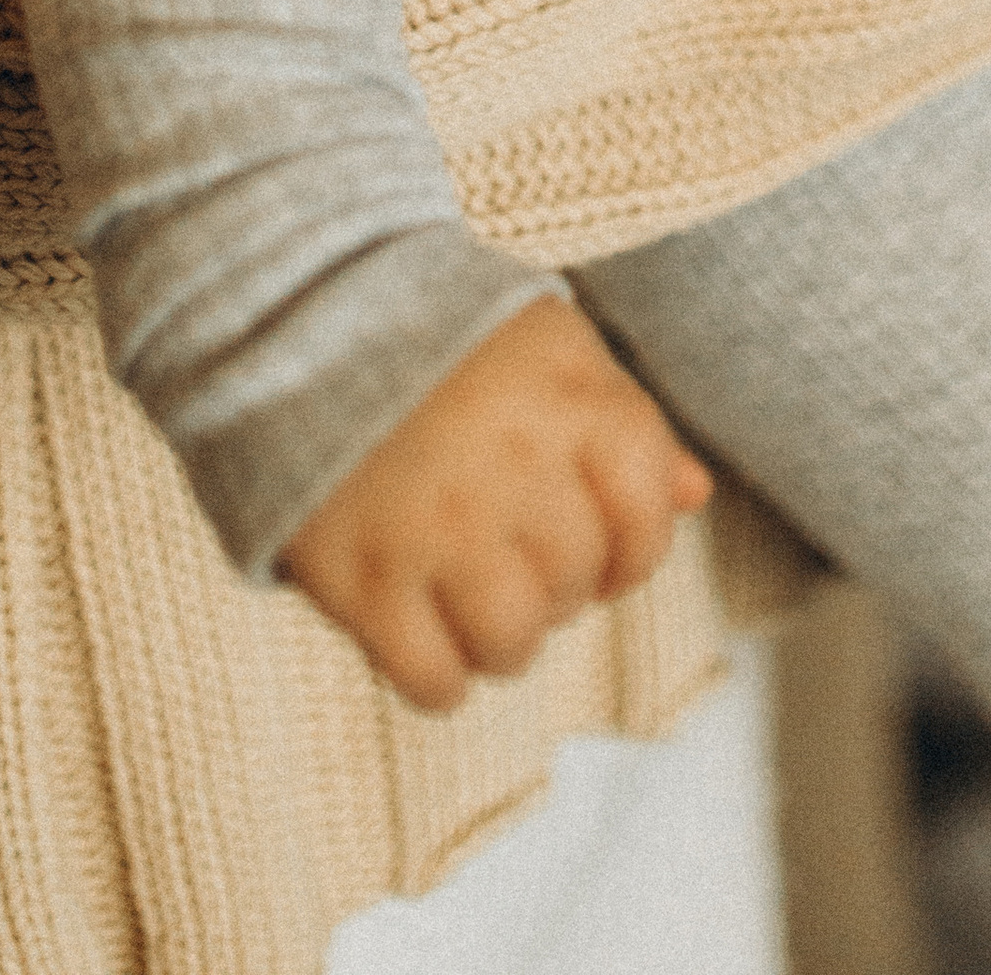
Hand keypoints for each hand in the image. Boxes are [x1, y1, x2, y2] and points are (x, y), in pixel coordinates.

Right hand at [280, 298, 710, 713]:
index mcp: (572, 398)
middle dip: (555, 583)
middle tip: (509, 550)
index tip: (600, 548)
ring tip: (468, 592)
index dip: (633, 551)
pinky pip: (433, 682)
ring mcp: (436, 527)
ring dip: (500, 636)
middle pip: (576, 586)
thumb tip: (694, 495)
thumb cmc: (441, 334)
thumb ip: (625, 420)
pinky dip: (438, 674)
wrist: (296, 307)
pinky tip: (420, 629)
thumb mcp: (549, 346)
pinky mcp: (360, 579)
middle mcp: (515, 466)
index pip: (647, 520)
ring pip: (513, 645)